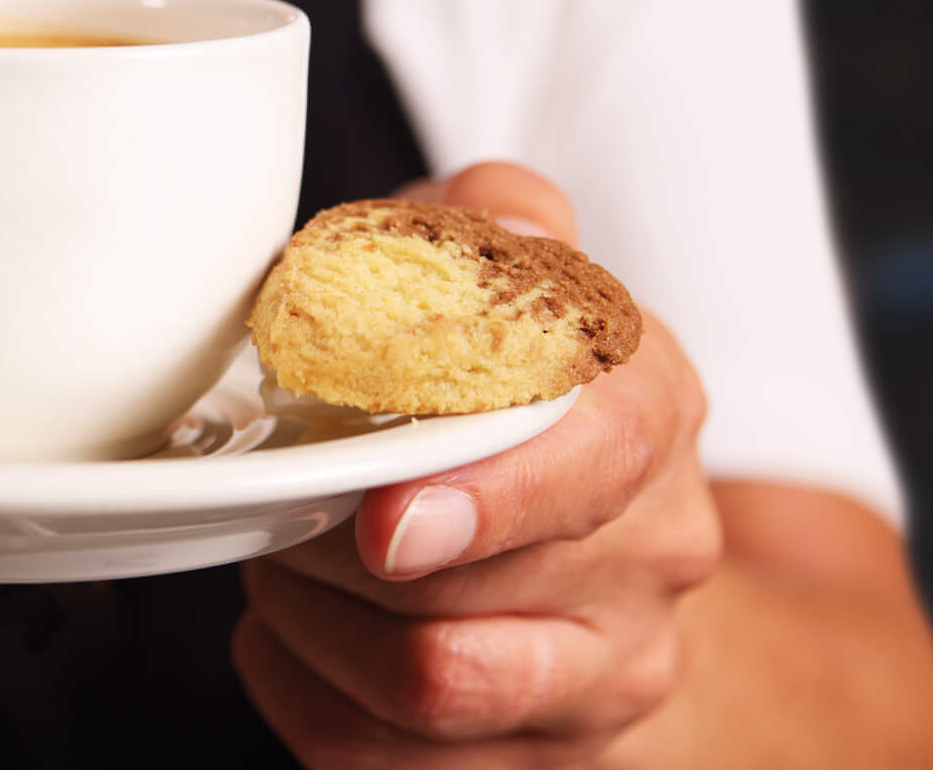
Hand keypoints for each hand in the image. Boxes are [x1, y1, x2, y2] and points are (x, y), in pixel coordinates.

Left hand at [233, 164, 718, 767]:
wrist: (617, 554)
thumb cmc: (530, 396)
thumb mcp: (521, 273)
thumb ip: (490, 222)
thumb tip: (475, 218)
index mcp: (650, 409)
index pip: (601, 457)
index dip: (489, 495)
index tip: (387, 514)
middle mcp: (655, 552)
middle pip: (485, 585)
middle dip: (338, 542)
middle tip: (278, 495)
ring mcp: (607, 675)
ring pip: (435, 688)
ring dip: (313, 619)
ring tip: (278, 556)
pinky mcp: (539, 766)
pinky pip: (380, 758)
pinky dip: (298, 689)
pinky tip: (286, 631)